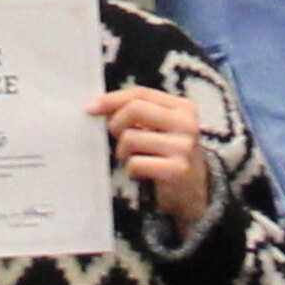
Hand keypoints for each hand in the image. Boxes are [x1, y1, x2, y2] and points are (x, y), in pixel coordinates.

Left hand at [95, 82, 213, 230]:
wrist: (193, 190)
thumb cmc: (167, 154)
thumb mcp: (159, 127)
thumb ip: (135, 112)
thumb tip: (96, 105)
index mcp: (183, 107)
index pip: (140, 94)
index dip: (112, 99)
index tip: (91, 107)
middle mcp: (186, 123)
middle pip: (135, 109)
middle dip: (116, 123)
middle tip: (116, 137)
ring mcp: (183, 147)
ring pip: (130, 138)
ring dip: (123, 152)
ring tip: (134, 158)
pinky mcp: (177, 170)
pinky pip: (135, 163)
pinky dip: (131, 170)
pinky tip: (141, 173)